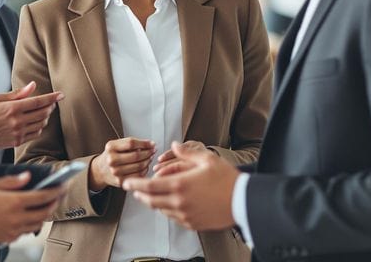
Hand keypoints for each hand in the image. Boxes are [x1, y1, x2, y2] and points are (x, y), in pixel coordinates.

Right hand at [0, 82, 62, 150]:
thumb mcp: (0, 99)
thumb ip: (18, 93)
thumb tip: (33, 85)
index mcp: (13, 108)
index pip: (38, 101)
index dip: (52, 98)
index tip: (61, 95)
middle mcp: (17, 121)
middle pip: (43, 113)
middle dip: (51, 107)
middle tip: (52, 103)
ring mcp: (18, 132)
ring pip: (41, 124)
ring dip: (46, 117)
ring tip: (45, 112)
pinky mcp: (18, 141)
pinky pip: (35, 134)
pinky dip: (40, 127)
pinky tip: (37, 123)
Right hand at [0, 172, 63, 243]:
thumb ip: (12, 181)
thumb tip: (28, 177)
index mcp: (14, 202)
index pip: (42, 197)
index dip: (55, 191)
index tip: (62, 186)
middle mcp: (16, 218)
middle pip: (44, 213)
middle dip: (54, 204)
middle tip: (58, 197)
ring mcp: (13, 230)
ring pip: (37, 224)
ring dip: (44, 215)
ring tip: (46, 206)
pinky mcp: (8, 238)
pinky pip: (25, 232)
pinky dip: (30, 224)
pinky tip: (28, 216)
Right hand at [89, 137, 155, 191]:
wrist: (101, 170)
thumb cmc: (113, 155)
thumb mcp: (117, 145)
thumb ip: (132, 143)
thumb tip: (151, 145)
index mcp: (111, 147)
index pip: (131, 143)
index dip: (144, 143)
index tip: (152, 144)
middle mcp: (111, 159)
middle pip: (136, 155)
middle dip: (148, 153)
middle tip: (153, 151)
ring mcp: (115, 172)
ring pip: (139, 166)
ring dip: (148, 161)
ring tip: (149, 158)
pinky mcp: (120, 181)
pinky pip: (138, 175)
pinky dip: (145, 170)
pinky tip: (144, 166)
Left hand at [123, 141, 239, 230]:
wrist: (243, 201)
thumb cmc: (227, 179)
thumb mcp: (207, 159)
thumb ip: (186, 153)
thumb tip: (174, 145)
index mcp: (180, 184)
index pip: (149, 186)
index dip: (135, 185)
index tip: (126, 183)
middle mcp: (179, 202)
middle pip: (151, 200)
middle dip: (140, 195)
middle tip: (134, 190)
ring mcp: (185, 215)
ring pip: (161, 209)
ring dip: (153, 202)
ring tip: (151, 196)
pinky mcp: (192, 223)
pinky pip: (173, 217)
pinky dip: (167, 210)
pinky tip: (168, 204)